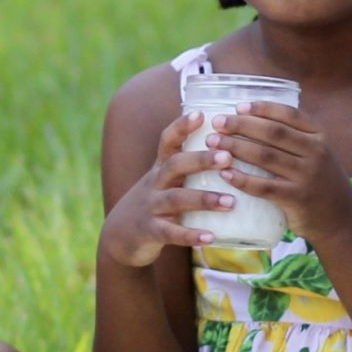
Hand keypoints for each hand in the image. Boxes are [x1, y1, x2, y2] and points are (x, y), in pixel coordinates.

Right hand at [98, 111, 236, 267]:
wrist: (120, 236)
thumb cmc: (155, 204)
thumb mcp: (165, 181)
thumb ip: (188, 168)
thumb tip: (230, 149)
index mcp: (160, 168)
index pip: (167, 141)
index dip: (181, 127)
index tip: (201, 114)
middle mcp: (154, 183)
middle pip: (174, 165)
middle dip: (200, 160)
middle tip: (227, 157)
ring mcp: (150, 207)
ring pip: (175, 199)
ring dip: (203, 199)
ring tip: (230, 202)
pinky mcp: (150, 232)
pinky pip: (171, 232)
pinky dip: (190, 235)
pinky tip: (211, 236)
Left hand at [205, 101, 351, 244]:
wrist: (340, 219)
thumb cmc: (319, 183)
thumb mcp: (317, 155)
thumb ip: (294, 140)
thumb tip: (251, 121)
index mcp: (319, 136)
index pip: (289, 114)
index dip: (262, 108)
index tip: (239, 106)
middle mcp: (316, 152)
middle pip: (273, 132)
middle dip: (242, 125)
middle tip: (217, 123)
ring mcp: (307, 175)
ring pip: (266, 156)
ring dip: (236, 147)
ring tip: (214, 143)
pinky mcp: (297, 198)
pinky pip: (265, 187)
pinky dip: (243, 179)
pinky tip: (225, 174)